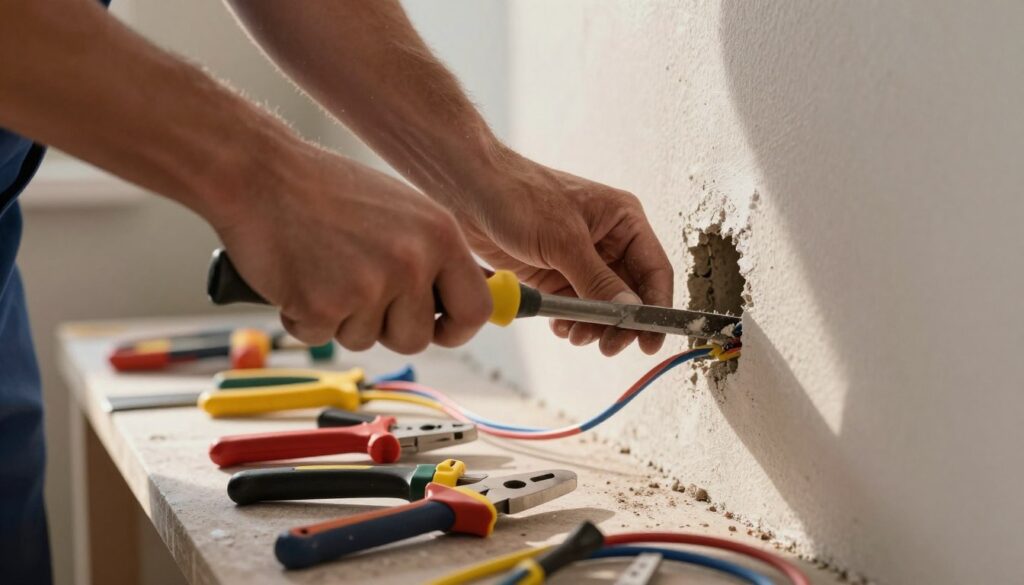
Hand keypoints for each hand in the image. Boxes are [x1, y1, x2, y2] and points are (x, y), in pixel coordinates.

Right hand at [207, 142, 490, 353]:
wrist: (261, 174)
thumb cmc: (327, 191)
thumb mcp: (405, 212)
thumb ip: (435, 256)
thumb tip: (468, 300)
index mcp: (441, 236)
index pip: (476, 308)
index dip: (457, 328)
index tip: (439, 329)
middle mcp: (413, 262)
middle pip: (416, 338)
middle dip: (386, 329)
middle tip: (356, 291)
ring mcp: (369, 286)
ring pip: (366, 340)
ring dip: (341, 320)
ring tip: (323, 268)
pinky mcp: (324, 305)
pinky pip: (320, 337)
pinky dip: (302, 317)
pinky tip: (295, 275)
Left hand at [453, 151, 673, 355]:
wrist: (468, 190)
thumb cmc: (519, 196)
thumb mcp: (563, 241)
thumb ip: (598, 281)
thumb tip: (630, 312)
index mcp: (623, 220)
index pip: (655, 270)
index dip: (656, 308)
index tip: (650, 341)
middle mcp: (608, 240)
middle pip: (630, 294)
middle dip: (620, 323)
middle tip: (607, 347)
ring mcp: (580, 259)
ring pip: (602, 305)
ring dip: (593, 326)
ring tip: (575, 335)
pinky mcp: (555, 273)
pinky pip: (574, 306)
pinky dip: (571, 321)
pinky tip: (560, 326)